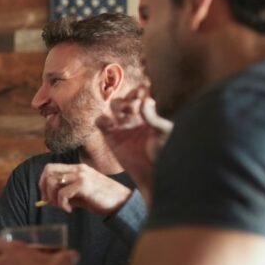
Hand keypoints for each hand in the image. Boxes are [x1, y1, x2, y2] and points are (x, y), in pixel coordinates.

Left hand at [38, 163, 131, 214]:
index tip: (45, 196)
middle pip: (48, 172)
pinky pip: (62, 194)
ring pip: (53, 182)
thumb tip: (47, 200)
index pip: (50, 168)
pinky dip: (62, 204)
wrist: (122, 202)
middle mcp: (78, 169)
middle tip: (50, 202)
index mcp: (77, 168)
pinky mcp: (84, 184)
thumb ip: (66, 194)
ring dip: (53, 198)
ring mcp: (81, 175)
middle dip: (44, 189)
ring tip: (64, 207)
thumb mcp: (81, 195)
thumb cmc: (102, 199)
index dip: (42, 182)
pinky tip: (70, 210)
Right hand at [97, 85, 172, 206]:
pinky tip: (111, 125)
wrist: (153, 172)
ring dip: (116, 107)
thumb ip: (153, 116)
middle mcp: (133, 118)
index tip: (142, 92)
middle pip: (124, 99)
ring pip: (112, 108)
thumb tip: (146, 99)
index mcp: (147, 114)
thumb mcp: (163, 131)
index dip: (138, 92)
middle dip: (127, 99)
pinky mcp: (111, 137)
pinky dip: (103, 120)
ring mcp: (121, 127)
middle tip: (133, 106)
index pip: (140, 97)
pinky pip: (101, 123)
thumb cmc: (164, 151)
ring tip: (123, 114)